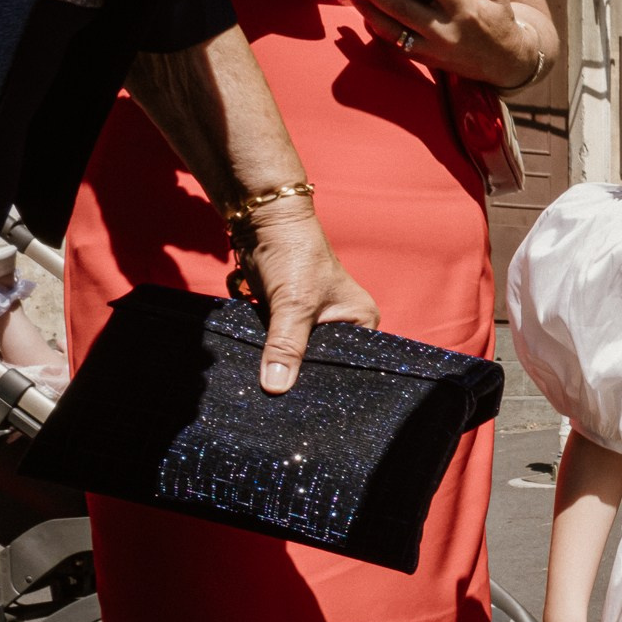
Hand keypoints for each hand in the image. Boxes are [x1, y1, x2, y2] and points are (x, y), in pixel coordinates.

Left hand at [241, 206, 379, 392]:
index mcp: (361, 322)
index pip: (347, 364)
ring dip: (280, 361)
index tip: (302, 400)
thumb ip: (286, 347)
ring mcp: (314, 321)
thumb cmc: (294, 254)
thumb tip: (275, 388)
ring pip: (297, 354)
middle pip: (320, 361)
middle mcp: (342, 324)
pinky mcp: (289, 318)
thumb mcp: (293, 305)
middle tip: (280, 393)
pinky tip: (260, 363)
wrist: (262, 221)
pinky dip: (268, 350)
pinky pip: (280, 344)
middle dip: (299, 372)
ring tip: (268, 382)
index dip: (324, 380)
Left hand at [348, 0, 538, 88]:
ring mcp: (433, 49)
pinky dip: (375, 26)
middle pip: (402, 8)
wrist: (505, 64)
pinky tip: (360, 8)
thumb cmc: (499, 20)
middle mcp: (446, 31)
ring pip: (391, 29)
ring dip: (365, 8)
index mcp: (466, 10)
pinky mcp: (425, 59)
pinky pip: (394, 44)